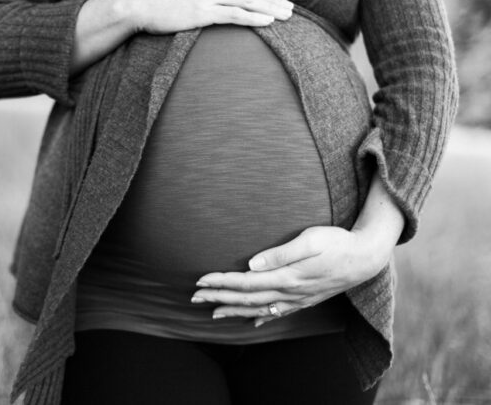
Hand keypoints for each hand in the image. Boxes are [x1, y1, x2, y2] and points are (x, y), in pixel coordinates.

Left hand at [190, 225, 394, 326]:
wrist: (366, 257)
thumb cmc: (337, 242)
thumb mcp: (310, 240)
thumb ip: (281, 253)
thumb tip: (252, 263)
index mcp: (287, 276)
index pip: (246, 282)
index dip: (222, 282)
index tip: (200, 281)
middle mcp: (290, 292)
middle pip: (247, 298)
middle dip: (219, 297)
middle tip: (194, 297)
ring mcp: (298, 298)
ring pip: (259, 308)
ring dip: (234, 310)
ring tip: (213, 313)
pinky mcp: (306, 299)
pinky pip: (278, 312)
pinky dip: (261, 317)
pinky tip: (252, 321)